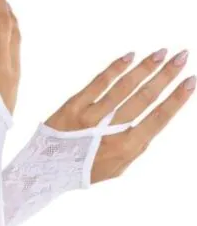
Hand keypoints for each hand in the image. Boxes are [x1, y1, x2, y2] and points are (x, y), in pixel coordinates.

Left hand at [45, 50, 194, 182]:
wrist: (45, 172)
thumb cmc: (84, 170)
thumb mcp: (116, 169)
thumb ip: (135, 148)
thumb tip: (152, 124)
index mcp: (125, 150)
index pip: (157, 120)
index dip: (176, 100)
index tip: (192, 81)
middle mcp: (109, 133)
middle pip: (144, 99)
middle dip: (166, 76)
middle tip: (183, 56)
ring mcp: (90, 119)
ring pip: (124, 87)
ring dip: (146, 68)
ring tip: (162, 53)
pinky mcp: (73, 108)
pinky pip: (98, 83)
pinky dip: (116, 68)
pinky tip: (131, 56)